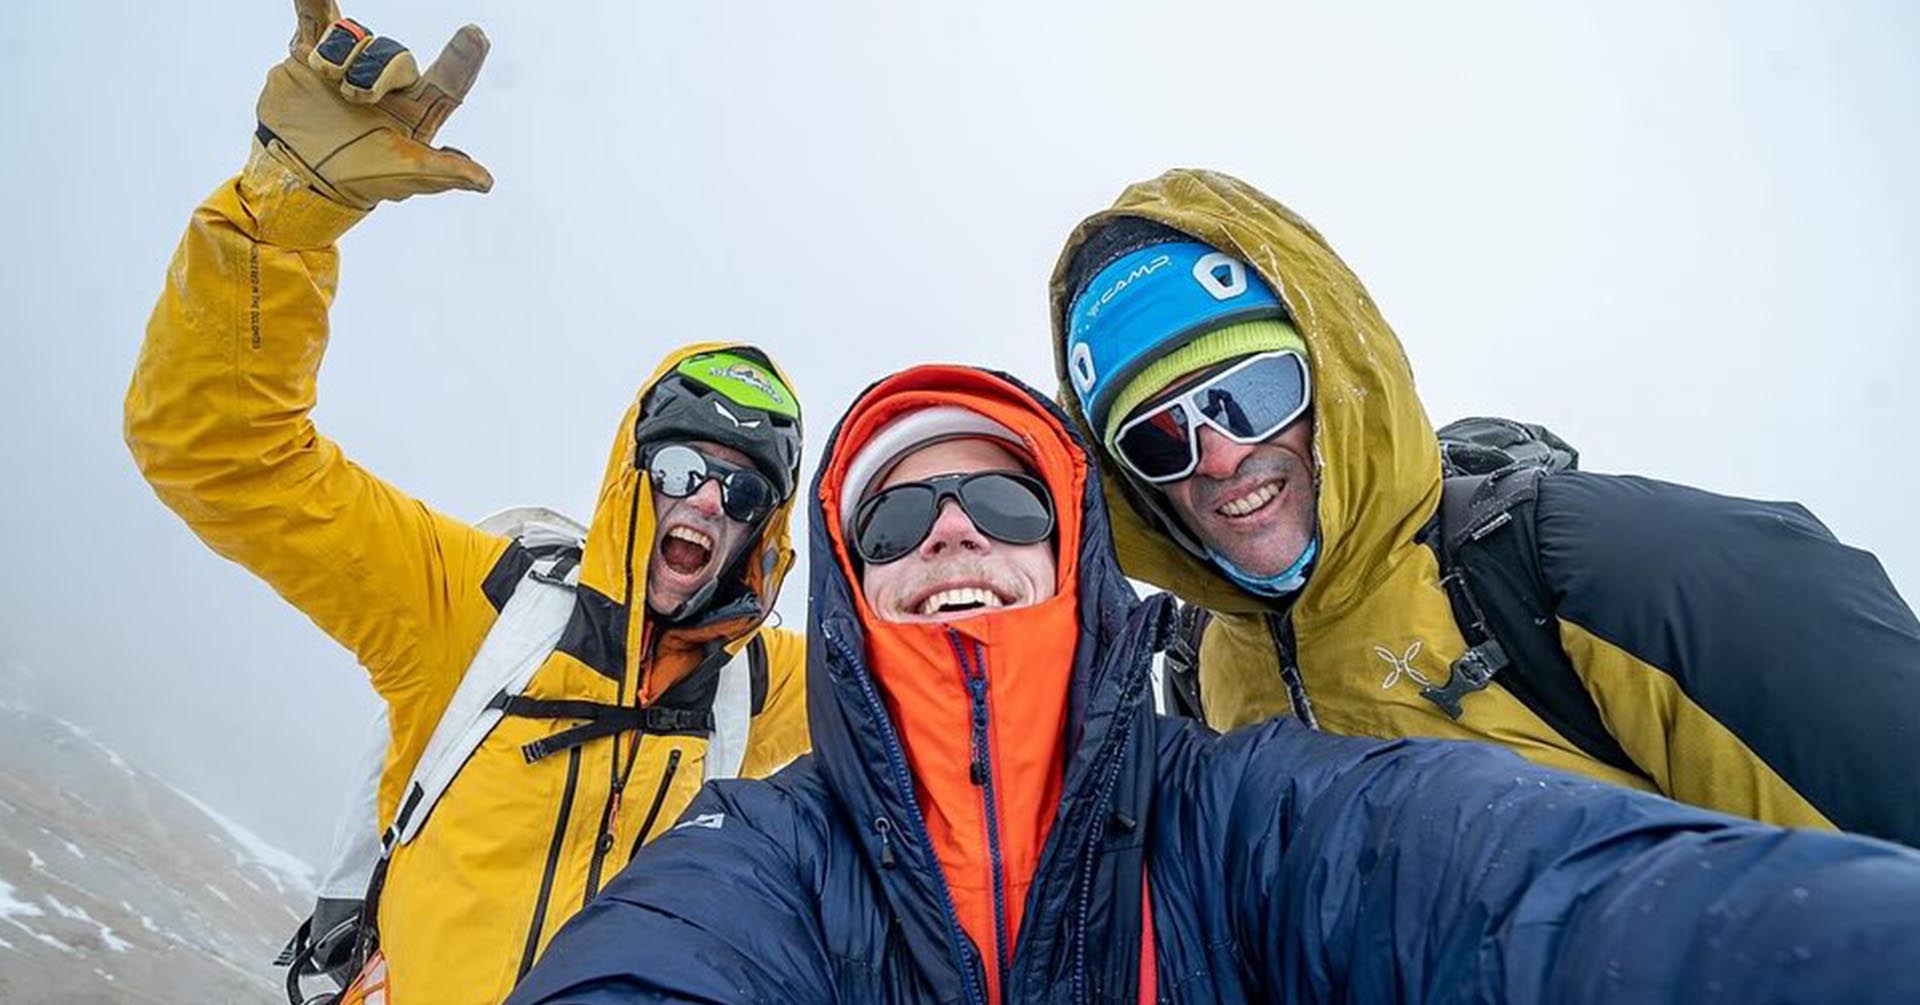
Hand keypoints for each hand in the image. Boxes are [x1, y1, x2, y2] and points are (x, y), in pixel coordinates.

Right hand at [254, 0, 491, 209]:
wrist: (298, 174)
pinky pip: (314, 16)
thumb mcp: (404, 176)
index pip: (450, 81)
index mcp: (416, 109)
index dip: (464, 58)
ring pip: (357, 36)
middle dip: (375, 73)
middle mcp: (387, 82)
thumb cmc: (359, 179)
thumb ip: (443, 171)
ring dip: (341, 55)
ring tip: (327, 77)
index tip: (477, 35)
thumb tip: (486, 183)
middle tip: (354, 97)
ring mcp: (349, 63)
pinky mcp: (310, 52)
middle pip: (396, 54)